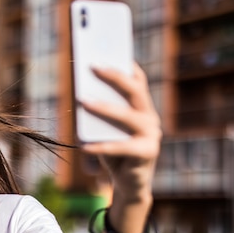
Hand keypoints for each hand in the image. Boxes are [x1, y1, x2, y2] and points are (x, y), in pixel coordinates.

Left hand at [80, 63, 161, 200]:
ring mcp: (152, 135)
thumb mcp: (105, 130)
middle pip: (134, 91)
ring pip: (128, 116)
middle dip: (113, 76)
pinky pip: (121, 147)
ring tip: (83, 101)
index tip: (108, 47)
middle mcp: (150, 118)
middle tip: (91, 66)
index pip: (137, 80)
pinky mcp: (147, 154)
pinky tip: (84, 146)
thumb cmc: (114, 153)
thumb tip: (81, 92)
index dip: (124, 64)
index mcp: (141, 108)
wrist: (128, 185)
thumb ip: (99, 113)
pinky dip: (102, 146)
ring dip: (105, 108)